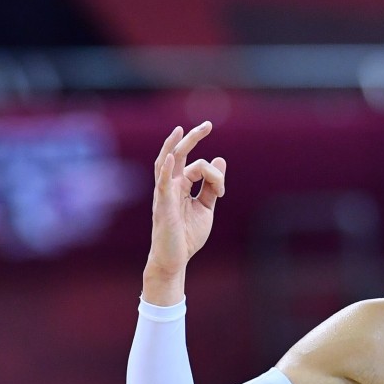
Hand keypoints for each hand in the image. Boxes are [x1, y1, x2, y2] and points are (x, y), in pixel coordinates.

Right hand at [147, 122, 226, 279]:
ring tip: (181, 129)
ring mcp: (165, 194)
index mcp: (181, 186)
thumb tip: (220, 159)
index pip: (198, 167)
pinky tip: (172, 156)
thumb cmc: (187, 235)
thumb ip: (211, 186)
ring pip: (168, 164)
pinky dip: (167, 170)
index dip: (215, 174)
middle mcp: (170, 186)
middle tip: (208, 124)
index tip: (221, 190)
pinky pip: (163, 184)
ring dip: (175, 146)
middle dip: (192, 139)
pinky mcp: (164, 206)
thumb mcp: (206, 208)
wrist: (175, 259)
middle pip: (179, 155)